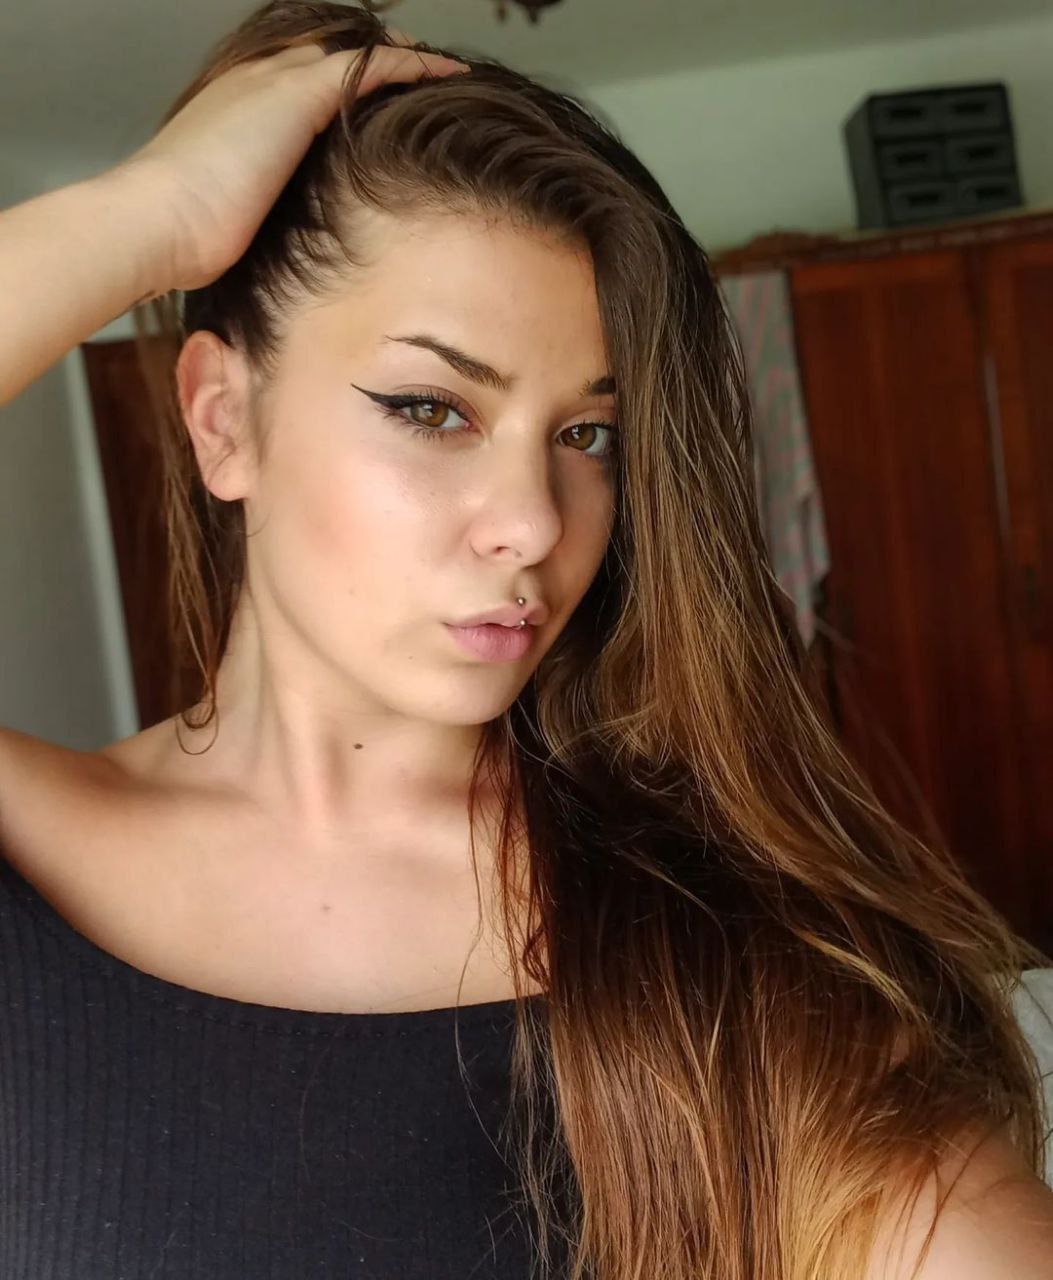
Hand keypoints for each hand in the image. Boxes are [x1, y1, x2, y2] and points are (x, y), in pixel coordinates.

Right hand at [113, 37, 468, 292]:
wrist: (157, 224)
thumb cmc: (178, 238)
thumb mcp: (219, 223)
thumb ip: (247, 220)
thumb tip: (267, 258)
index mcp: (233, 108)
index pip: (294, 81)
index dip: (335, 87)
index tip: (365, 108)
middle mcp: (254, 83)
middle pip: (325, 55)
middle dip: (369, 65)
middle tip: (413, 74)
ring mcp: (275, 83)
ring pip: (350, 54)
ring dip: (397, 60)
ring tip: (438, 70)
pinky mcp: (297, 93)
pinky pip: (369, 66)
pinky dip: (410, 65)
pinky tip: (443, 72)